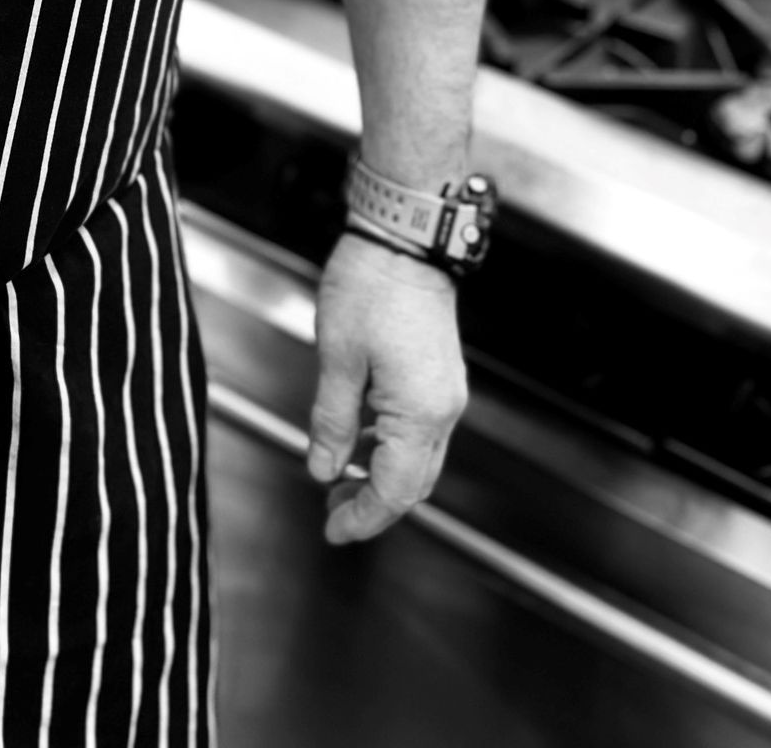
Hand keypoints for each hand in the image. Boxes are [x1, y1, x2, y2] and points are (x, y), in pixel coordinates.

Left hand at [306, 229, 467, 545]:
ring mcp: (446, 393)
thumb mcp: (337, 359)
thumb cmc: (371, 288)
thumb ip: (332, 422)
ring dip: (381, 475)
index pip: (394, 491)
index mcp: (419, 413)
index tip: (332, 531)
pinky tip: (359, 439)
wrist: (405, 240)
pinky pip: (420, 430)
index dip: (362, 518)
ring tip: (338, 477)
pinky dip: (390, 446)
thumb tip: (324, 469)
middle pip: (413, 482)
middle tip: (331, 512)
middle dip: (373, 504)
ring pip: (418, 458)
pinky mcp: (440, 376)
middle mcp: (442, 410)